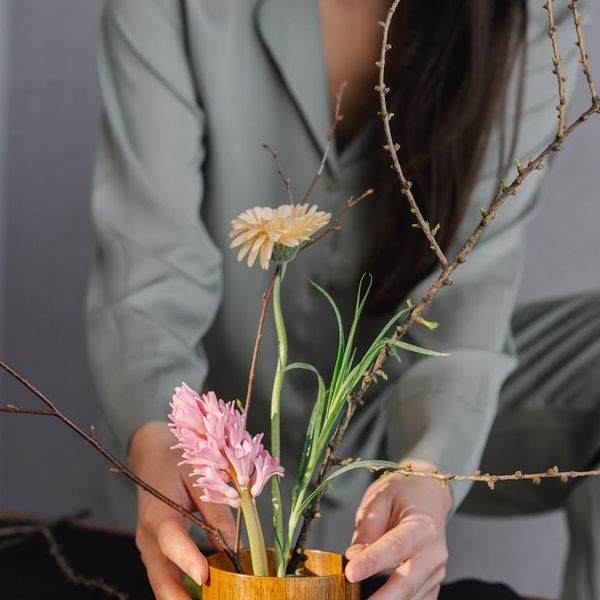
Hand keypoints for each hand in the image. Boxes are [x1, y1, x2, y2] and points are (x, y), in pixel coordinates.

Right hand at [129, 421, 235, 598]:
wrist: (150, 455)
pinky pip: (164, 578)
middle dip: (182, 598)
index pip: (171, 540)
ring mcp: (148, 548)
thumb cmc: (177, 462)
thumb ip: (216, 510)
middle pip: (160, 577)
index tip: (206, 577)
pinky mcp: (153, 552)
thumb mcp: (199, 477)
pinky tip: (205, 595)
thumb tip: (235, 544)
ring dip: (182, 598)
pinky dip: (181, 591)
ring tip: (215, 599)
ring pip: (161, 584)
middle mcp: (148, 537)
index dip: (188, 560)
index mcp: (159, 512)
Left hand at [345, 459, 451, 599]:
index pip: (394, 547)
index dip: (371, 563)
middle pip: (407, 582)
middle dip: (382, 599)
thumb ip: (367, 531)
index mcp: (422, 526)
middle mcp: (434, 551)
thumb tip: (353, 558)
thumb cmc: (401, 494)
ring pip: (412, 597)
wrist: (427, 493)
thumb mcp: (379, 500)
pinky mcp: (433, 582)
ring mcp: (437, 570)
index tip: (350, 574)